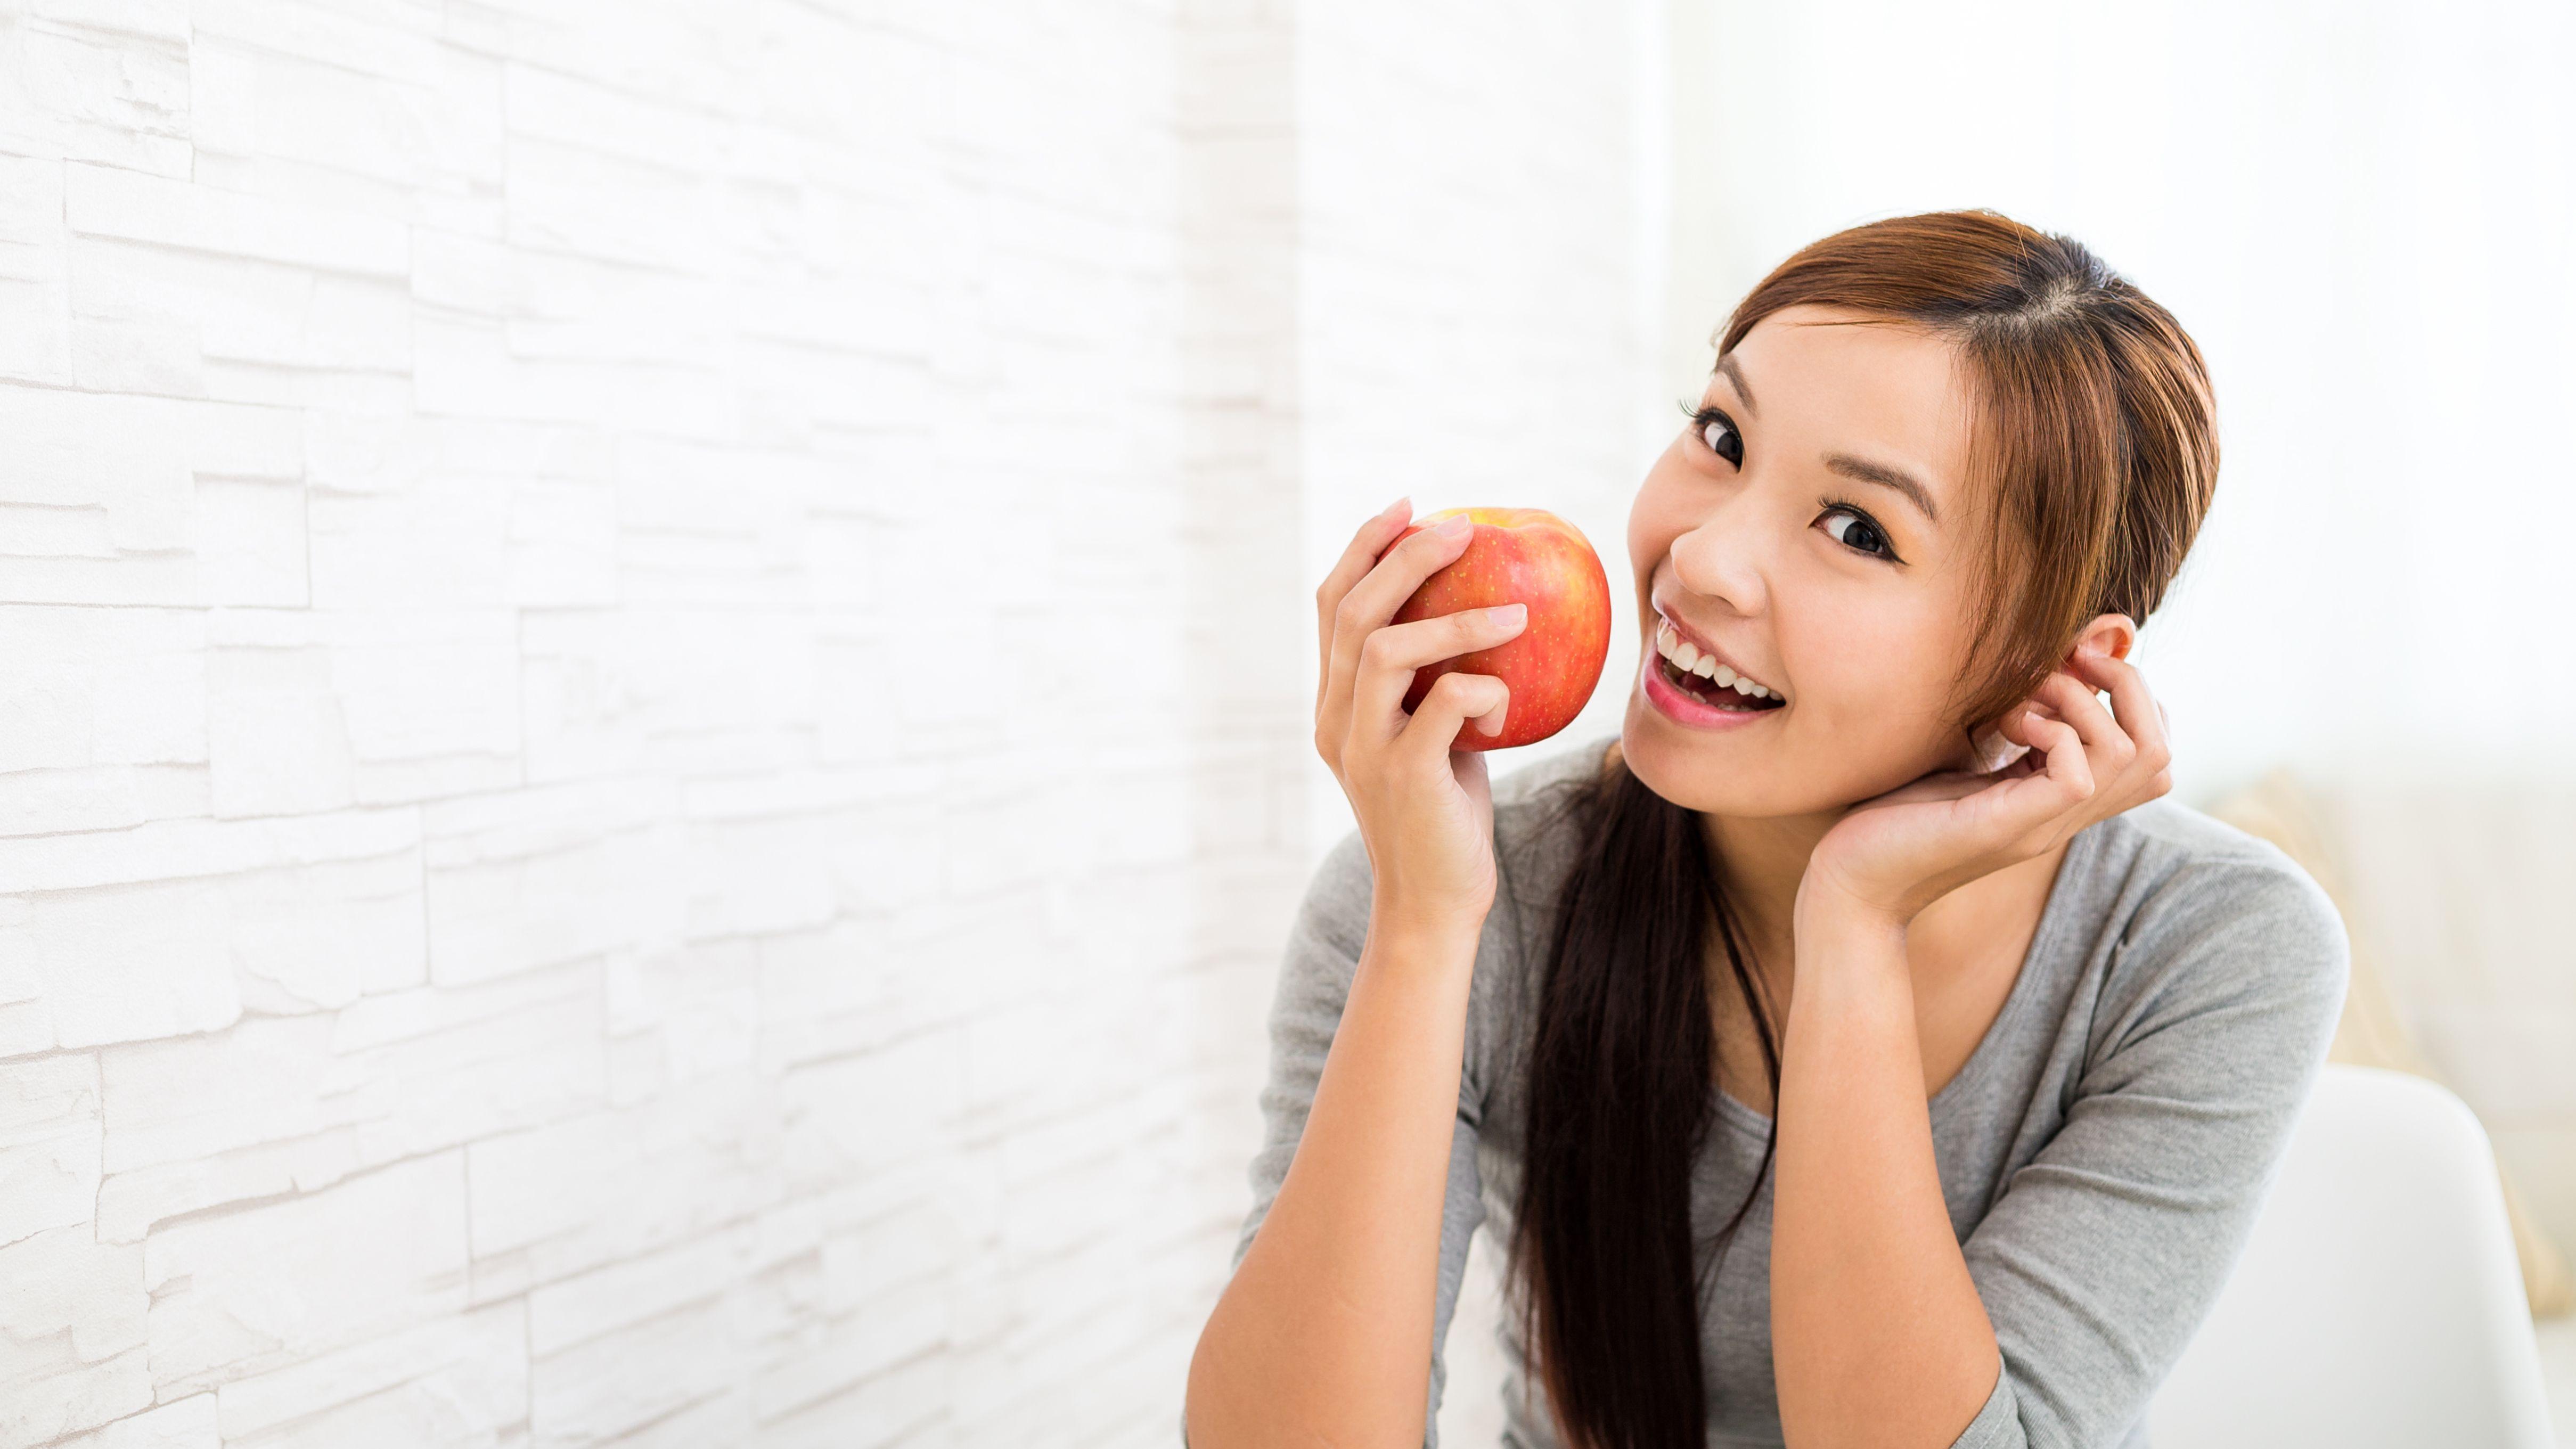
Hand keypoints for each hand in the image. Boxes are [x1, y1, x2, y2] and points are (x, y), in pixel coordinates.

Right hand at [1314, 497, 1528, 936]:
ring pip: (1386, 650)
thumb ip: (1437, 685)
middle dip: (1405, 558)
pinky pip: (1440, 705)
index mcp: (1334, 703)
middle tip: (1462, 529)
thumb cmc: (1445, 815)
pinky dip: (1480, 687)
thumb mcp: (1434, 737)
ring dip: (1454, 619)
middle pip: (1354, 612)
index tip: (1407, 507)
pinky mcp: (1403, 777)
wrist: (1433, 903)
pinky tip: (1508, 699)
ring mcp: (1364, 748)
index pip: (1332, 605)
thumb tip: (1496, 615)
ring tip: (1515, 611)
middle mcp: (1336, 719)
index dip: (1364, 547)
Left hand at [1799, 640, 2174, 930]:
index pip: (2152, 749)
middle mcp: (2062, 815)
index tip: (2070, 667)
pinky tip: (2004, 726)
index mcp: (2057, 799)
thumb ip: (2008, 726)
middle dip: (2124, 685)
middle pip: (2160, 750)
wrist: (1850, 883)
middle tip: (2062, 668)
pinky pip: (2078, 775)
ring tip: (2022, 700)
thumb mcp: (1963, 759)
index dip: (2128, 696)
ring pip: (2135, 755)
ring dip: (2081, 702)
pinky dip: (2049, 731)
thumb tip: (2042, 667)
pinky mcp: (2009, 828)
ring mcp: (2042, 825)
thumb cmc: (1894, 817)